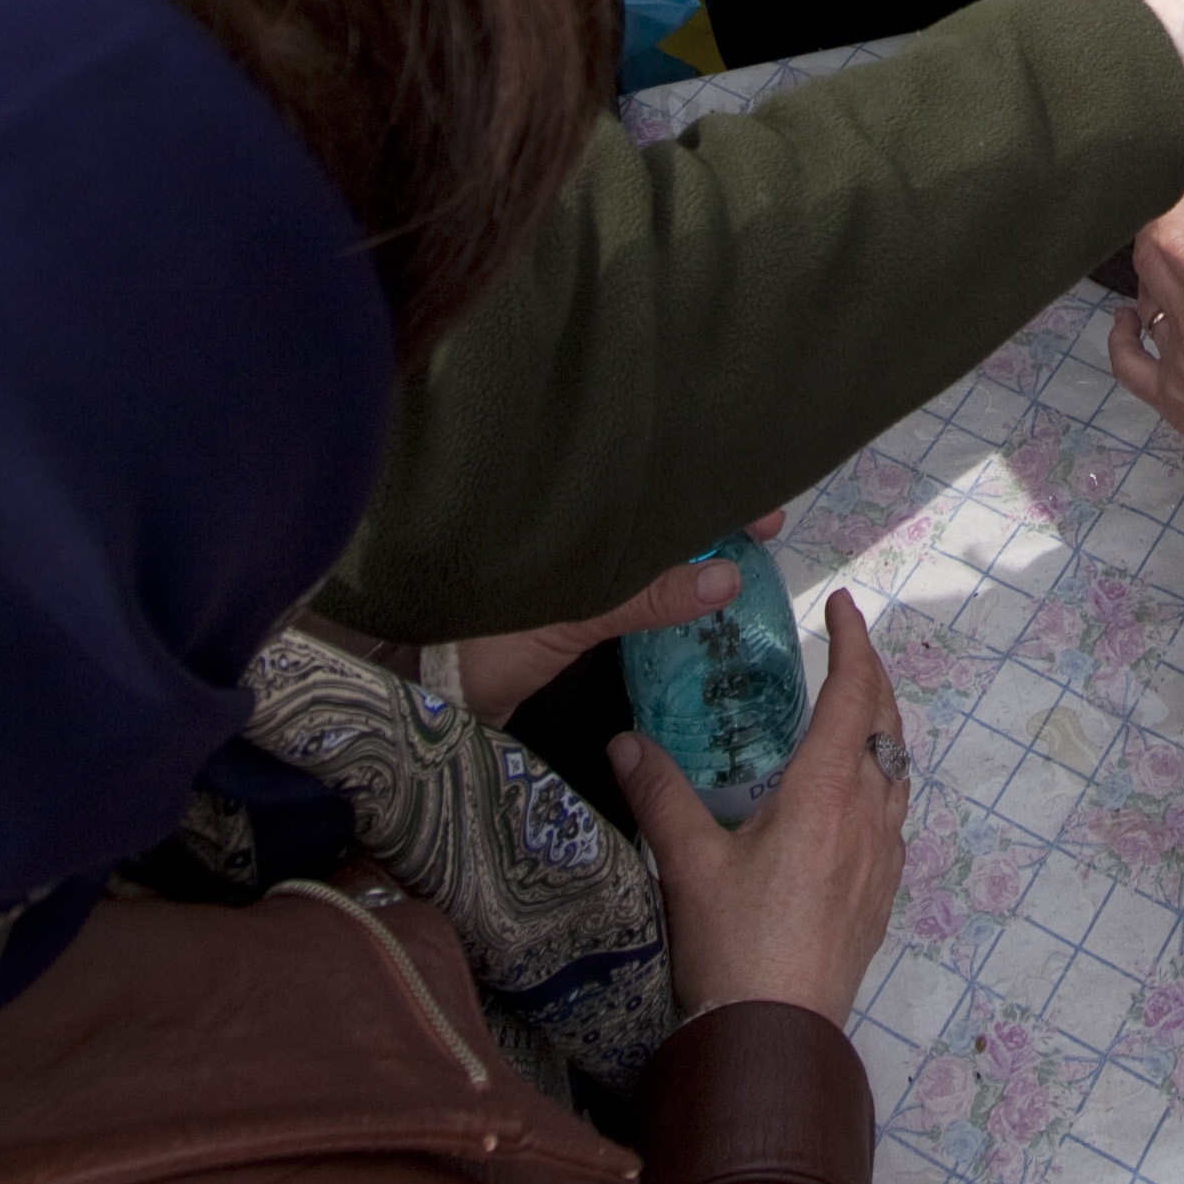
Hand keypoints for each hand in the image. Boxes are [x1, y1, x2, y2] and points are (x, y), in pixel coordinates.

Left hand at [438, 517, 784, 722]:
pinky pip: (630, 589)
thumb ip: (644, 595)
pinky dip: (667, 588)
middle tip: (765, 522)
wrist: (418, 697)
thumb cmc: (477, 643)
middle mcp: (568, 541)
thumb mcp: (568, 616)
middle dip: (706, 514)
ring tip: (744, 553)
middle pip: (650, 516)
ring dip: (691, 551)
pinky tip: (698, 597)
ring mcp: (566, 576)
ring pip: (643, 552)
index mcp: (566, 521)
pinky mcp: (563, 613)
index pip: (646, 490)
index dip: (701, 487)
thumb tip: (727, 578)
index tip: (756, 494)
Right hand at [609, 592, 907, 1027]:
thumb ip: (660, 794)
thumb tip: (625, 741)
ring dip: (881, 729)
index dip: (853, 642)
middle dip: (872, 677)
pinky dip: (880, 778)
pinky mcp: (882, 893)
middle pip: (887, 726)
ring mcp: (883, 857)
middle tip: (847, 648)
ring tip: (852, 712)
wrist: (777, 1037)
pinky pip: (894, 813)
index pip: (854, 693)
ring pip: (897, 770)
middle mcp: (868, 815)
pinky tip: (852, 796)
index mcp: (827, 793)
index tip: (842, 605)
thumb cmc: (735, 947)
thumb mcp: (688, 863)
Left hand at [1106, 199, 1183, 473]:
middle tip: (1175, 204)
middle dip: (1156, 222)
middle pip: (1149, 257)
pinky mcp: (1164, 394)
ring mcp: (1171, 360)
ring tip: (1170, 258)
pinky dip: (1122, 332)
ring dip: (1151, 271)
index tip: (1175, 170)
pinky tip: (1129, 316)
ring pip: (1142, 298)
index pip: (1180, 238)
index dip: (1169, 199)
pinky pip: (1127, 359)